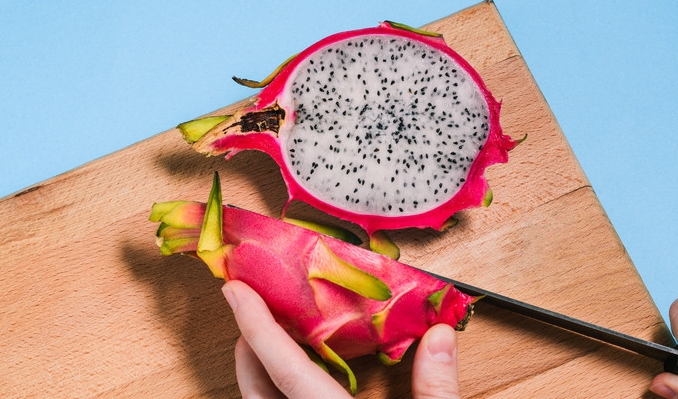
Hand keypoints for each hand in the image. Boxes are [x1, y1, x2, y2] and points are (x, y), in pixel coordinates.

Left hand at [222, 279, 459, 397]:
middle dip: (248, 346)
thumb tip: (442, 335)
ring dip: (260, 369)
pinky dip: (279, 389)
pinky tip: (303, 377)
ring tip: (273, 337)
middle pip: (256, 389)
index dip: (256, 325)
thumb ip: (436, 387)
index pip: (284, 368)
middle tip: (253, 308)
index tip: (235, 290)